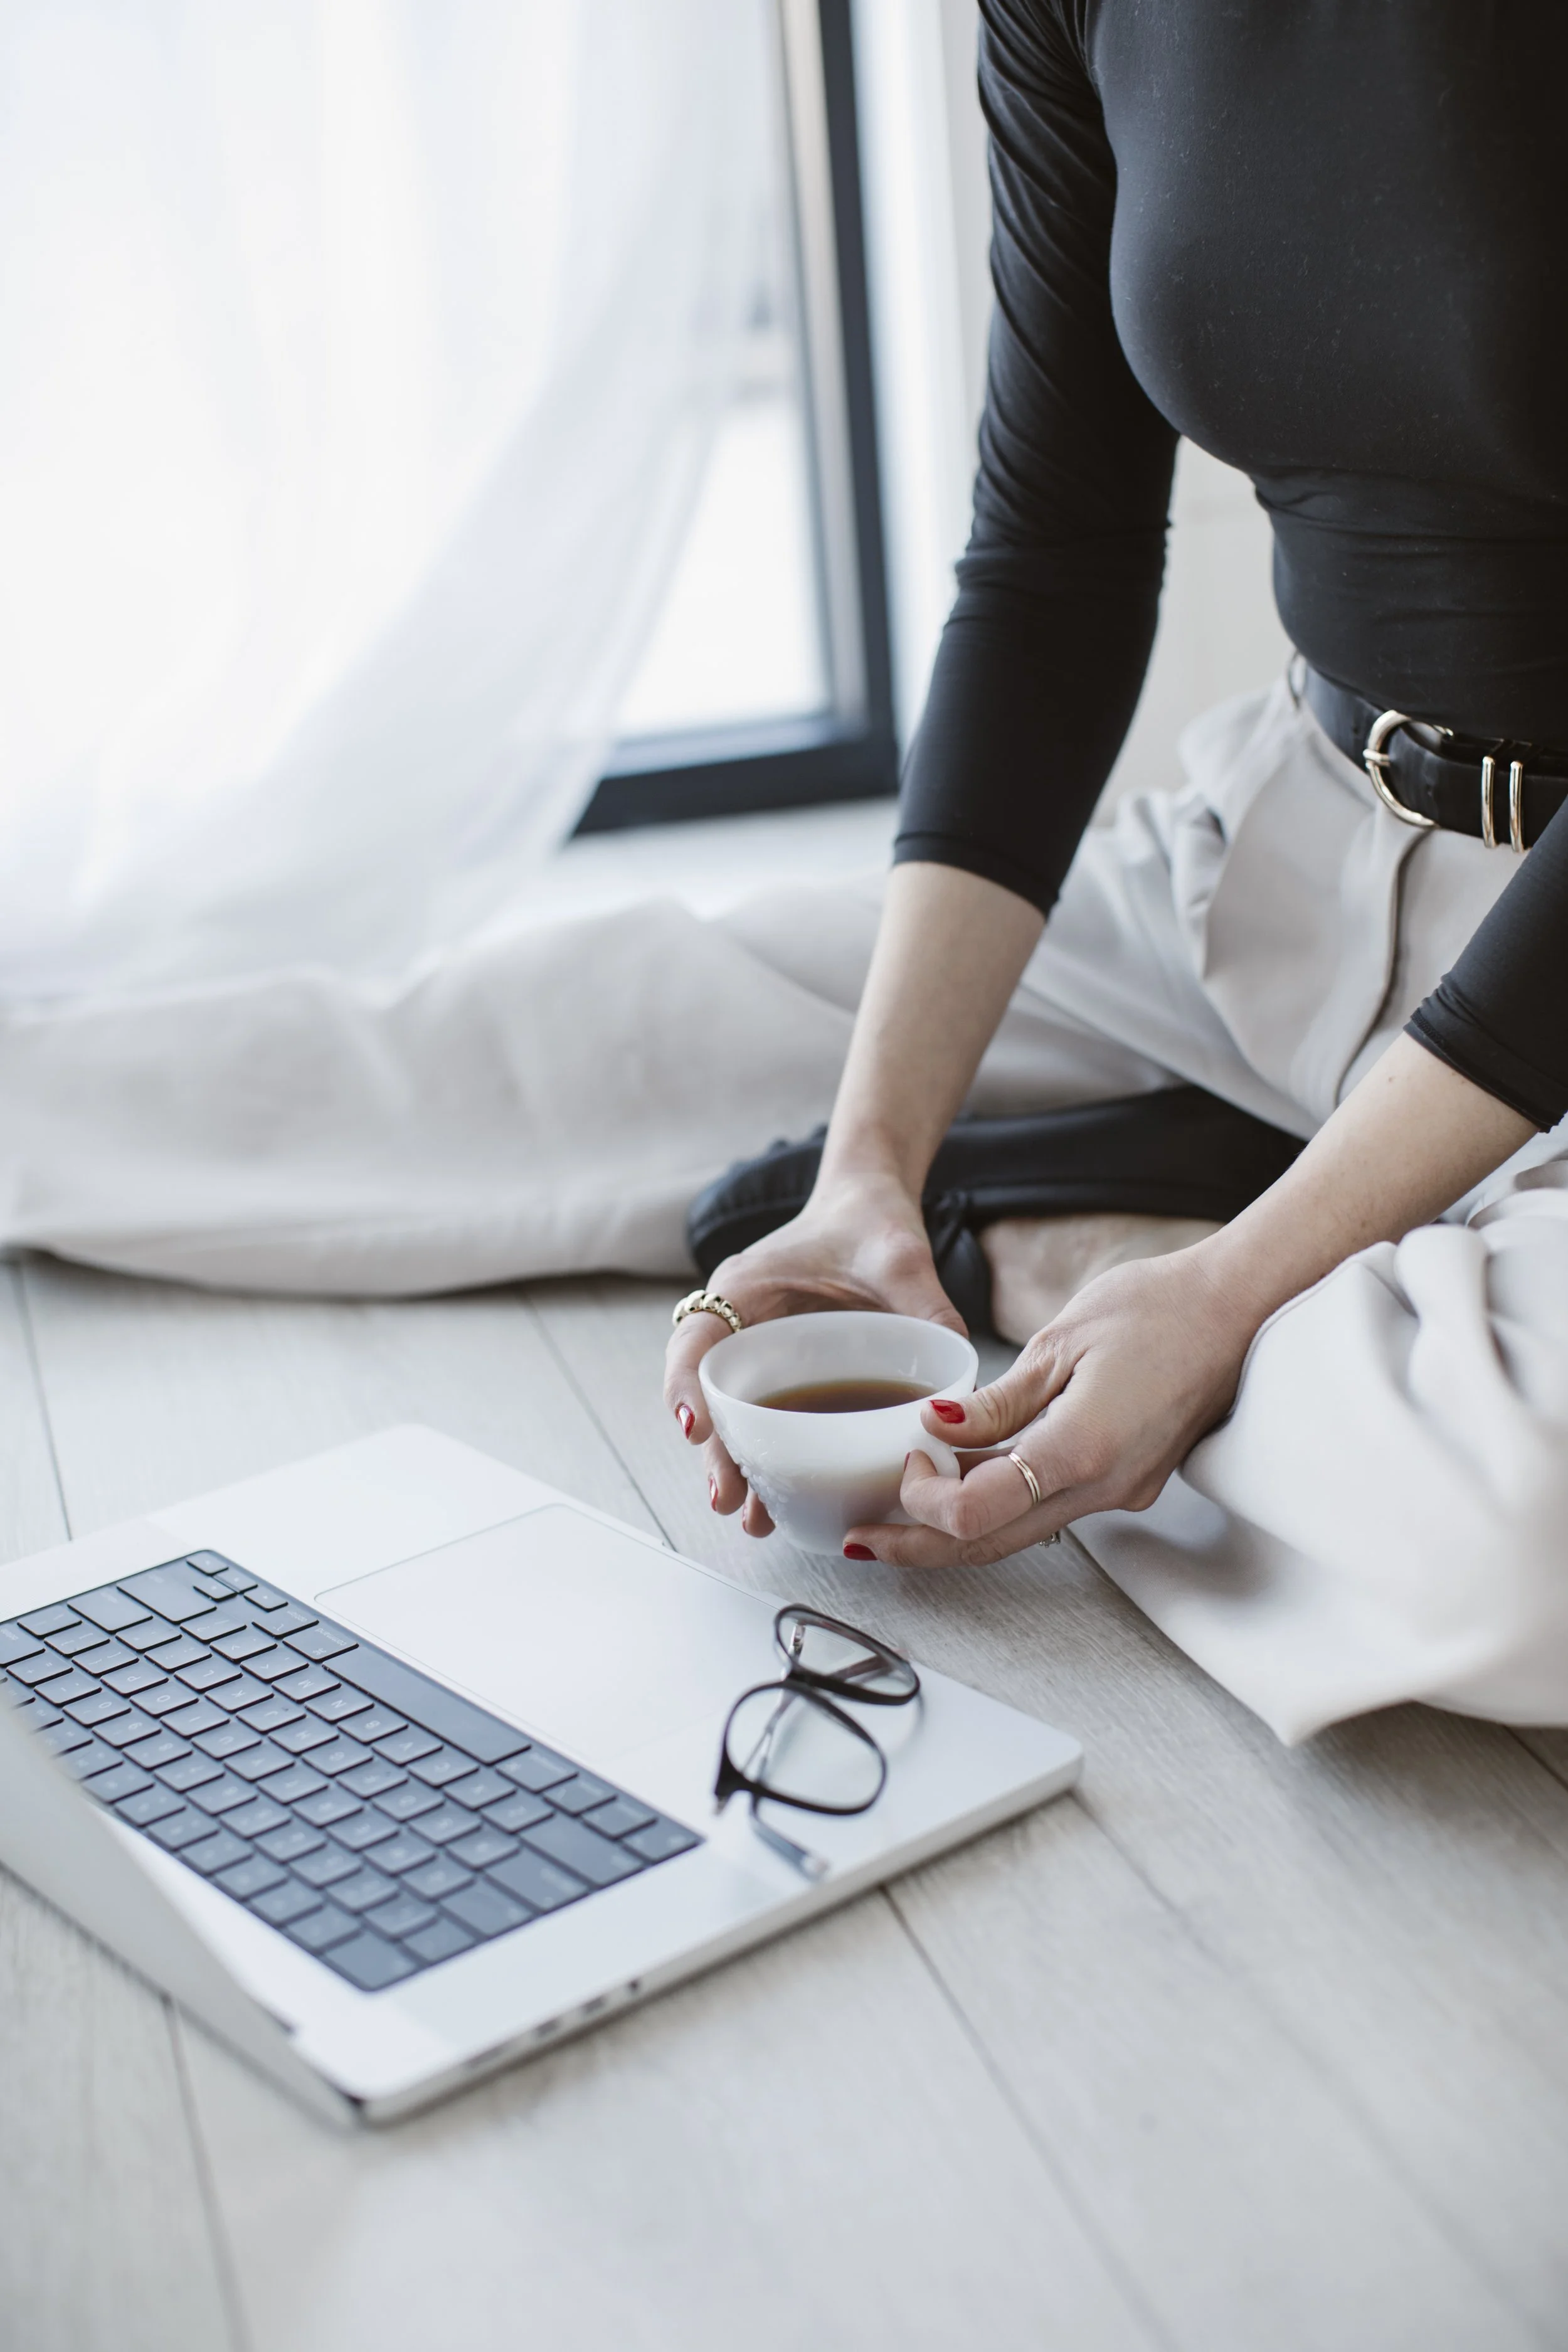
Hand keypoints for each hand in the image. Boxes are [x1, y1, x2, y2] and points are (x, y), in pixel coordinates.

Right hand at [663, 1172, 964, 1536]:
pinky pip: (765, 1420)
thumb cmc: (873, 1224)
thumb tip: (963, 1383)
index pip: (695, 1339)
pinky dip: (767, 1459)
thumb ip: (929, 1309)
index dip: (685, 1386)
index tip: (696, 1429)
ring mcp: (758, 1355)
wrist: (869, 1209)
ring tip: (754, 1518)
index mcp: (746, 1288)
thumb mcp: (902, 1258)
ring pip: (732, 1419)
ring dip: (738, 1468)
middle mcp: (740, 1325)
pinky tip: (783, 1501)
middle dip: (715, 1453)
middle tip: (728, 1499)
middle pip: (709, 1397)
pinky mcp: (784, 1376)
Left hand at [845, 1242, 1259, 1566]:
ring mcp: (1121, 1491)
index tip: (906, 1455)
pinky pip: (1049, 1506)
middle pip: (991, 1544)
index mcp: (1082, 1450)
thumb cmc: (1156, 1307)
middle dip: (920, 1547)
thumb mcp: (1060, 1341)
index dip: (924, 1499)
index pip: (977, 1512)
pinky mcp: (1128, 1482)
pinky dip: (1001, 1501)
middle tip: (863, 1542)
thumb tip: (935, 1429)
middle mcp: (1104, 1487)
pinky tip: (964, 1477)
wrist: (1238, 1311)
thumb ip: (998, 1401)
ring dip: (957, 1528)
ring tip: (899, 1512)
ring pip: (1019, 1533)